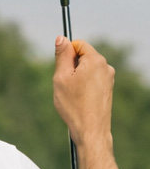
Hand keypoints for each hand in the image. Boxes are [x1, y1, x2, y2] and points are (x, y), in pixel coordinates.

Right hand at [53, 37, 114, 151]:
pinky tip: (79, 101)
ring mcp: (109, 78)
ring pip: (87, 70)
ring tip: (72, 96)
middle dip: (71, 68)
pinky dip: (83, 87)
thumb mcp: (61, 78)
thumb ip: (62, 56)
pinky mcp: (108, 89)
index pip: (78, 44)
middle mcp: (105, 66)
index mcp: (95, 60)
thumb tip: (61, 38)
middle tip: (64, 86)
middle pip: (84, 57)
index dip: (66, 54)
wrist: (90, 129)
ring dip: (77, 79)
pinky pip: (92, 81)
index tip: (60, 69)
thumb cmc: (74, 105)